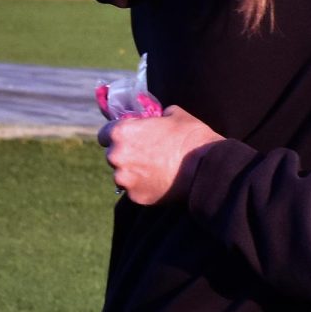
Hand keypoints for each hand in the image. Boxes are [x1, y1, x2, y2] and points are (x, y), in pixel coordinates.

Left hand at [98, 105, 221, 204]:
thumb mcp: (174, 114)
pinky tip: (161, 181)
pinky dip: (144, 186)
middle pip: (113, 156)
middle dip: (126, 154)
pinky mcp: (136, 197)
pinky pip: (135, 190)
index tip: (129, 137)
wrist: (206, 167)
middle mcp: (116, 157)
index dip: (117, 135)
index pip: (104, 134)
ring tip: (156, 169)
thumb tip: (157, 118)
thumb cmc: (190, 136)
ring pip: (123, 175)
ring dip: (134, 172)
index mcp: (121, 132)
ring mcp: (125, 180)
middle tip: (147, 153)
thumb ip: (156, 116)